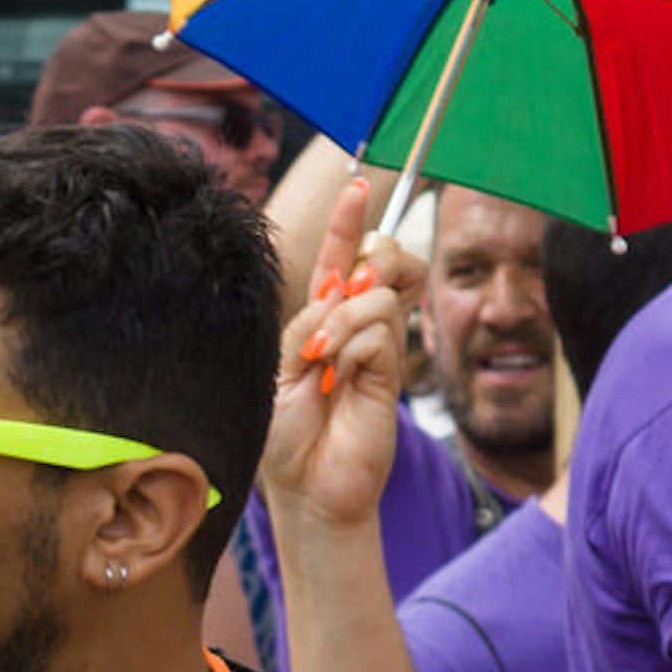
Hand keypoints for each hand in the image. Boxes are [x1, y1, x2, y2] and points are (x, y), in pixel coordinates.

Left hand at [257, 177, 422, 533]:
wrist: (304, 486)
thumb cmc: (285, 432)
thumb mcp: (279, 364)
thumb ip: (307, 321)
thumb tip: (341, 290)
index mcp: (323, 317)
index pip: (341, 257)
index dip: (349, 220)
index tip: (353, 184)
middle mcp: (357, 326)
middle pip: (387, 258)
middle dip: (368, 254)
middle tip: (341, 291)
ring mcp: (378, 348)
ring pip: (378, 291)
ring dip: (341, 316)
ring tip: (319, 358)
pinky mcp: (391, 374)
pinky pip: (378, 331)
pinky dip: (350, 347)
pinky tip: (333, 379)